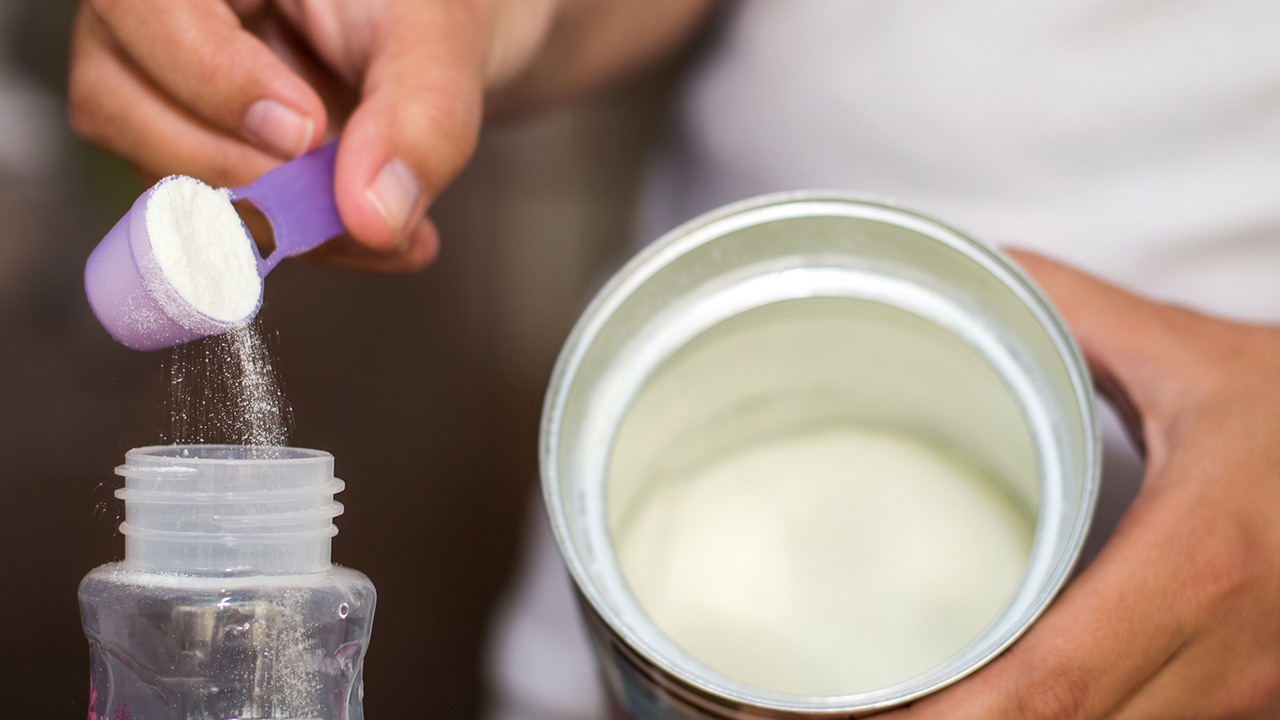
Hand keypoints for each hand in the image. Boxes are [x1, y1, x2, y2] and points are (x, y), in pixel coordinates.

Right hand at [66, 0, 715, 271]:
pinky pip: (233, 206)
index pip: (142, 6)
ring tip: (394, 235)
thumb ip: (416, 116)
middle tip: (347, 210)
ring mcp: (196, 75)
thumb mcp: (452, 31)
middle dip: (241, 175)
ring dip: (280, 225)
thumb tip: (375, 218)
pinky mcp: (233, 137)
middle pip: (125, 98)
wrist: (490, 11)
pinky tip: (391, 238)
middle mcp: (185, 8)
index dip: (203, 78)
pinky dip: (311, 240)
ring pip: (167, 167)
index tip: (302, 130)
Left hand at [881, 251, 1279, 717]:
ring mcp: (1245, 697)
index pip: (1048, 689)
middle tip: (835, 716)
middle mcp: (1223, 659)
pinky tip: (997, 704)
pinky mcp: (1254, 705)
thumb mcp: (1209, 360)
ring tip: (891, 711)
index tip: (843, 709)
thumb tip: (995, 269)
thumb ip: (1088, 315)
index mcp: (1196, 568)